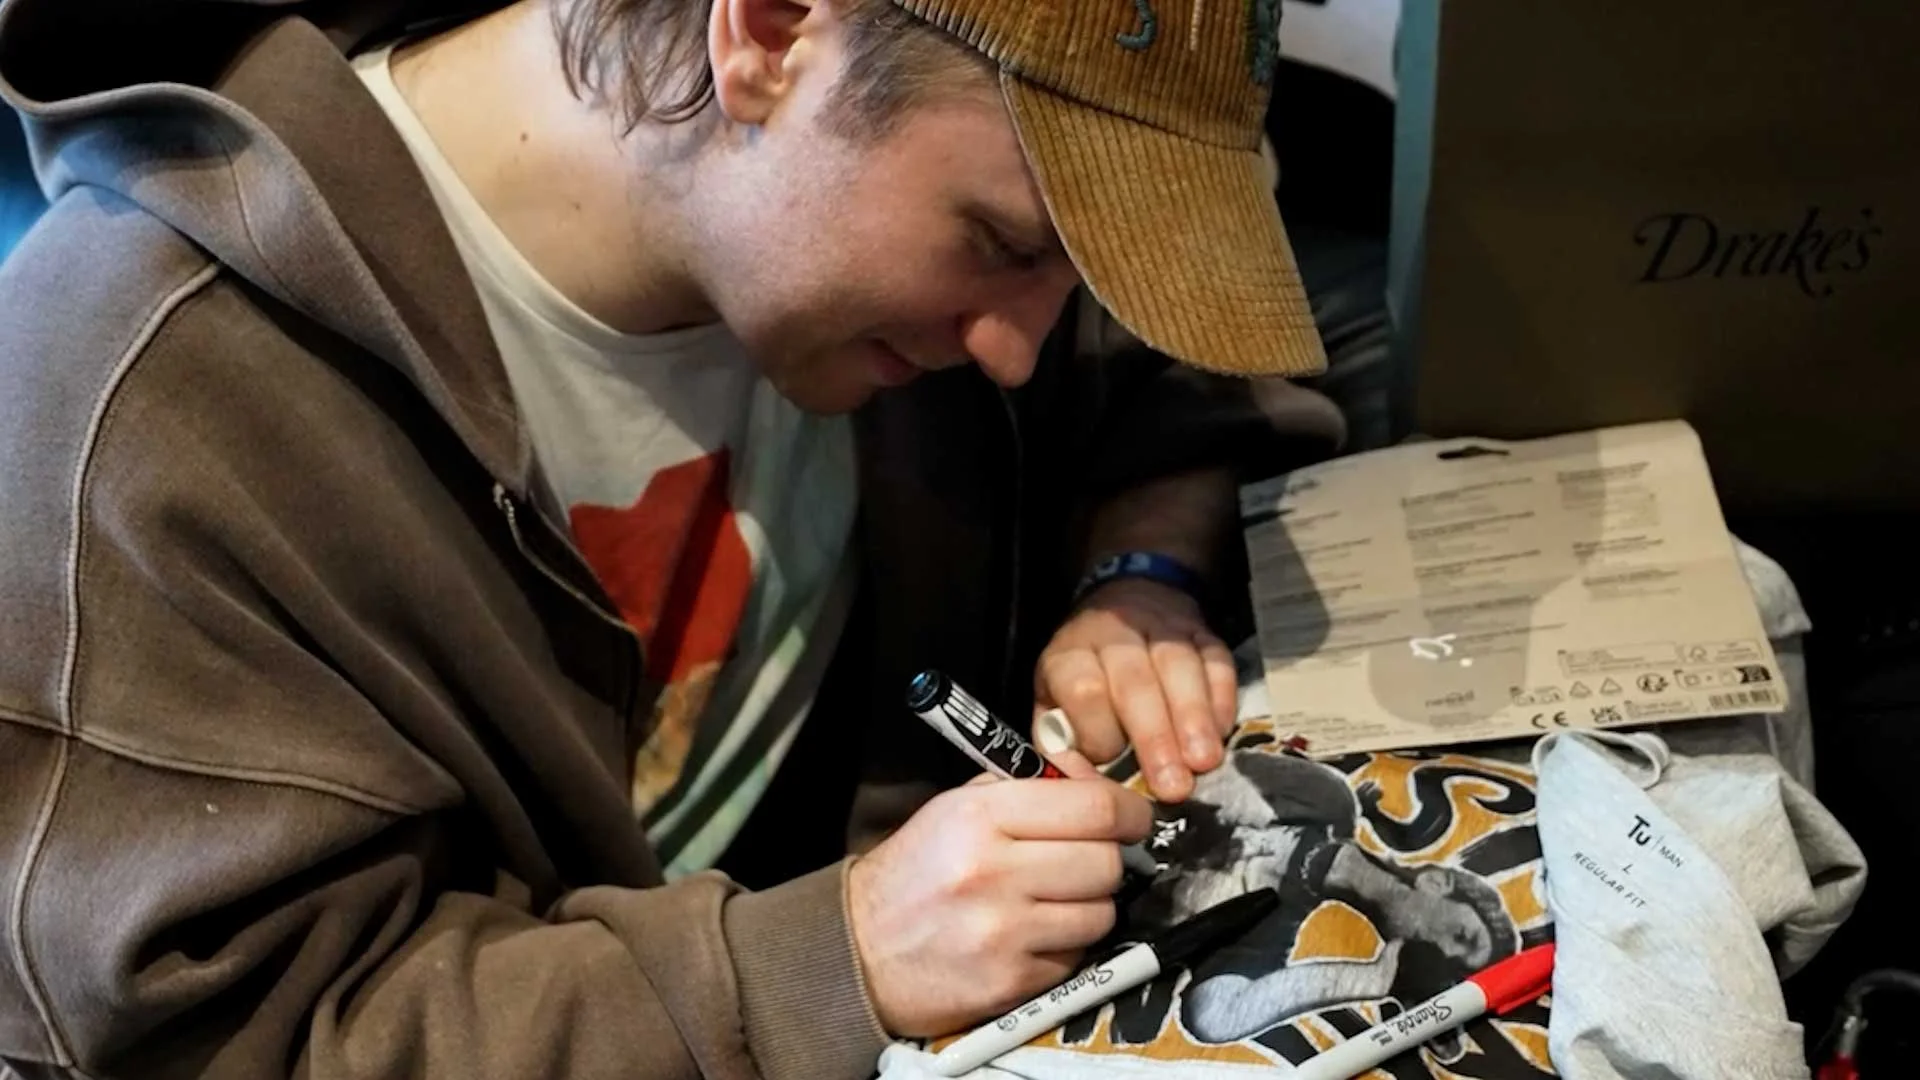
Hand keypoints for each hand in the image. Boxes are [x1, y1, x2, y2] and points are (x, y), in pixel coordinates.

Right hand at [846, 776, 1151, 1037]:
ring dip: (1088, 908)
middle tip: (1083, 862)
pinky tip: (1029, 939)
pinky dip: (1063, 948)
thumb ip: (1028, 784)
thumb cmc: (917, 871)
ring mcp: (1003, 933)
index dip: (1129, 811)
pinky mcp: (1010, 983)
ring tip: (1050, 903)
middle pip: (1107, 862)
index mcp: (980, 816)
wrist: (859, 952)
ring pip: (1101, 914)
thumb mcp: (957, 807)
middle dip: (1105, 860)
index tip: (1132, 817)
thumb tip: (1097, 777)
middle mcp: (993, 872)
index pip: (1094, 807)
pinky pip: (1075, 959)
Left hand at [1034, 578, 1237, 801]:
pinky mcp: (1200, 629)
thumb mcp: (1054, 706)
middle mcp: (1113, 634)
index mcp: (1070, 655)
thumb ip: (1063, 745)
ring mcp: (1160, 626)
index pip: (1084, 691)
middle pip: (1135, 683)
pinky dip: (1222, 698)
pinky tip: (1222, 733)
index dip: (1099, 732)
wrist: (1113, 616)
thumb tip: (1084, 786)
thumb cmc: (1082, 679)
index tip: (1111, 764)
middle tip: (1173, 786)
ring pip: (1179, 667)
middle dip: (1156, 738)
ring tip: (1204, 762)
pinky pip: (1216, 659)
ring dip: (1194, 719)